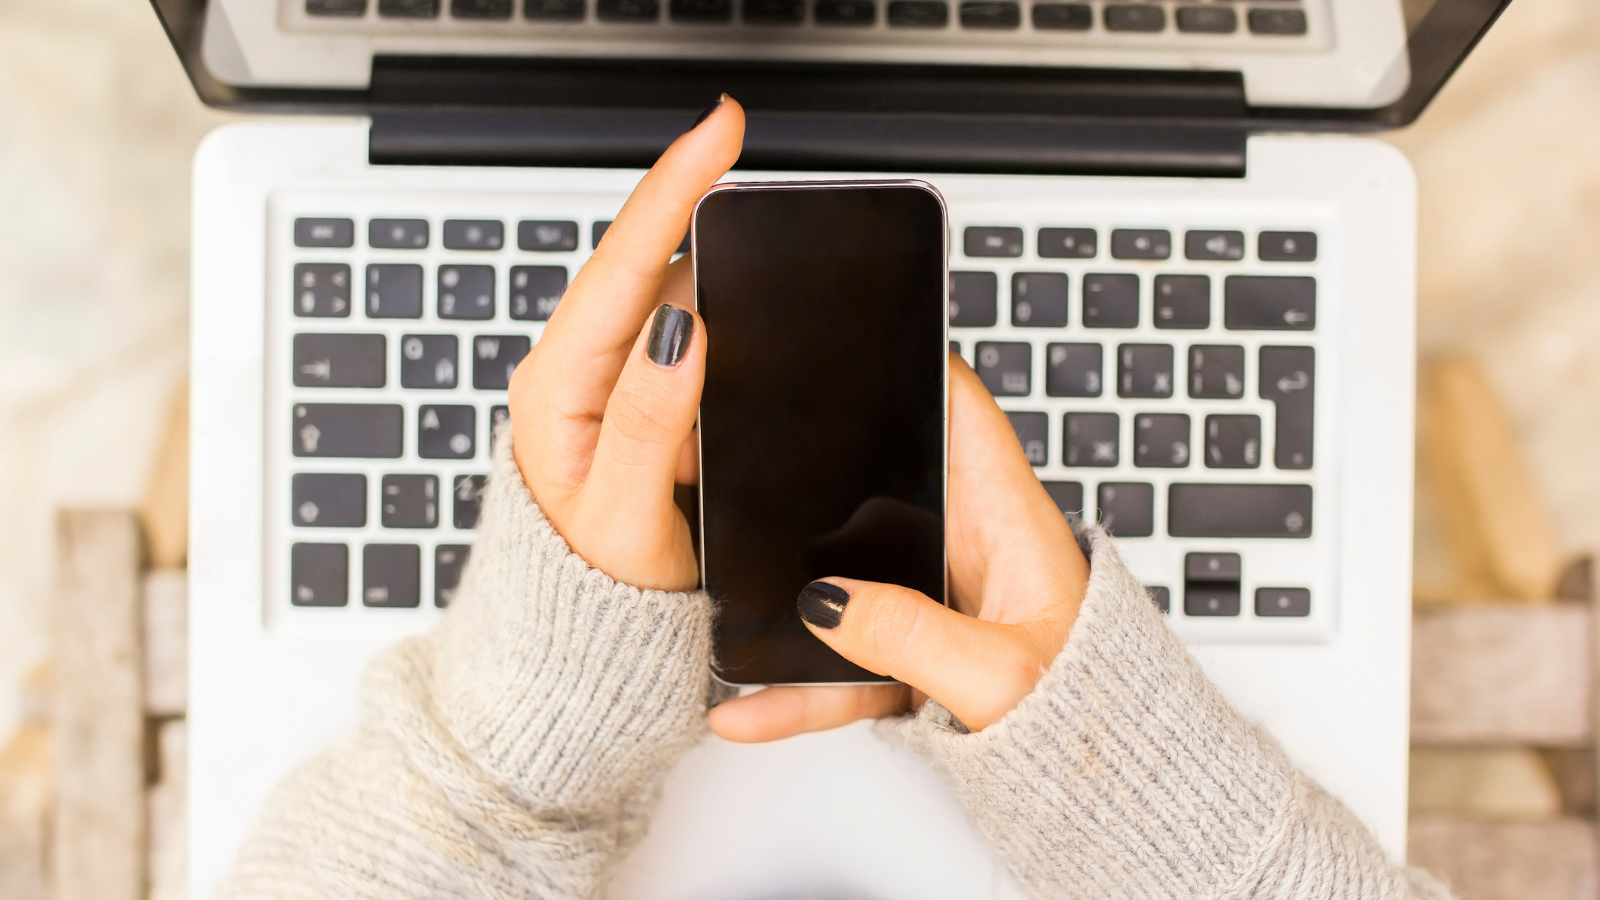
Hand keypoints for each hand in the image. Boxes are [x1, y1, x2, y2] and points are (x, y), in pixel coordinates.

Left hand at [507, 97, 743, 590]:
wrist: (580, 650)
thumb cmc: (590, 600)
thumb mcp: (622, 521)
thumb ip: (646, 426)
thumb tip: (681, 330)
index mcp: (558, 393)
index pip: (618, 267)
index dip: (672, 190)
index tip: (718, 133)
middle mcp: (573, 376)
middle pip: (641, 266)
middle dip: (695, 207)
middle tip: (748, 165)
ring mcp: (603, 387)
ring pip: (662, 300)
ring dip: (711, 265)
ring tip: (761, 241)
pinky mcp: (630, 404)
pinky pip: (676, 341)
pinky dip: (717, 316)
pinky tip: (747, 316)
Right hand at [708, 358, 1091, 738]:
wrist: (1111, 790)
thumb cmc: (1093, 717)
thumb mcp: (999, 674)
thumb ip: (912, 637)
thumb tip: (828, 603)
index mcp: (1009, 521)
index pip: (962, 412)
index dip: (913, 365)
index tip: (851, 335)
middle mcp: (970, 547)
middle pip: (880, 484)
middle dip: (812, 472)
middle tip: (738, 454)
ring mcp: (937, 599)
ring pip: (848, 580)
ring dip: (786, 596)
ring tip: (722, 593)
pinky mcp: (917, 655)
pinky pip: (845, 659)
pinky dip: (800, 687)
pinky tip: (750, 709)